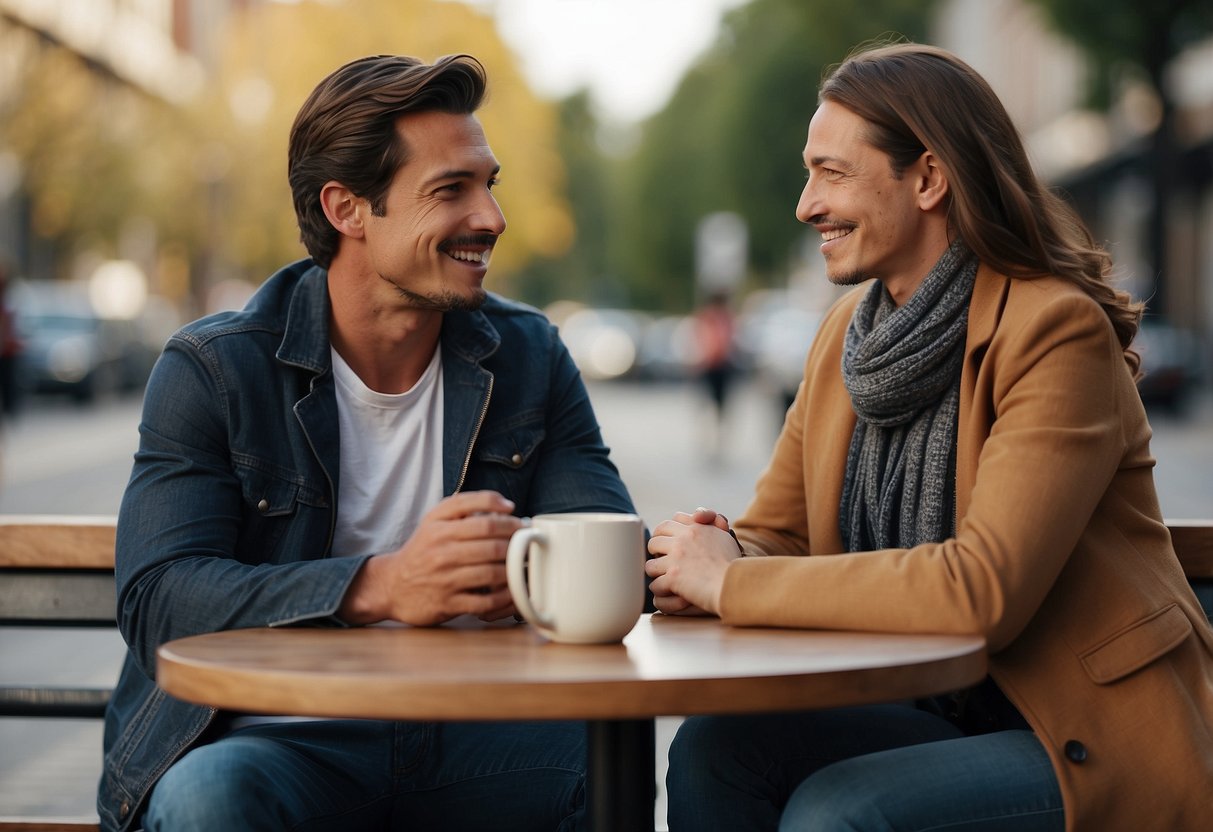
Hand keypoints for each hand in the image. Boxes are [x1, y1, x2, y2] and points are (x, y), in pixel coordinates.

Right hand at [339, 490, 523, 625]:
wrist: (391, 585)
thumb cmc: (422, 549)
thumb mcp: (435, 519)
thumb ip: (466, 504)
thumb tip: (506, 505)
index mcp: (439, 527)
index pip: (484, 519)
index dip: (509, 522)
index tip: (520, 524)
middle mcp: (440, 551)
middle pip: (492, 546)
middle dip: (516, 546)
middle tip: (526, 546)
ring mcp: (444, 579)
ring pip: (492, 573)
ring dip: (513, 571)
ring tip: (521, 566)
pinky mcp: (447, 604)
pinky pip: (485, 602)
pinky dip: (503, 598)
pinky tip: (510, 591)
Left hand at [645, 507, 741, 615]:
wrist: (735, 583)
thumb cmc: (733, 564)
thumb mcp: (724, 537)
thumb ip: (711, 526)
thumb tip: (698, 517)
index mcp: (695, 528)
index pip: (670, 522)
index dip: (665, 532)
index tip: (667, 540)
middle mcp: (683, 540)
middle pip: (655, 539)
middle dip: (655, 549)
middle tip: (659, 558)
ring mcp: (676, 558)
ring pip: (650, 564)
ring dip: (655, 572)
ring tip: (662, 577)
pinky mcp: (674, 577)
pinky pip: (656, 584)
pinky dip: (660, 590)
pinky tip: (667, 591)